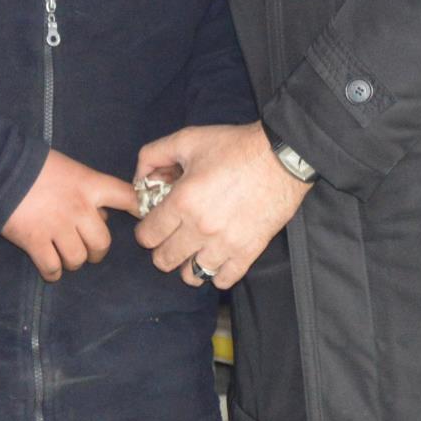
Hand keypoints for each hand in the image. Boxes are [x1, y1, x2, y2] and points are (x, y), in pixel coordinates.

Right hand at [1, 151, 140, 281]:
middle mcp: (79, 209)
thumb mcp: (70, 167)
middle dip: (98, 251)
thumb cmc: (35, 164)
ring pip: (78, 259)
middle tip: (89, 250)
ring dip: (74, 262)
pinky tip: (51, 269)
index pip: (126, 197)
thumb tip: (101, 212)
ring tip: (66, 257)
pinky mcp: (35, 242)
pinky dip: (53, 273)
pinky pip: (52, 268)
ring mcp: (57, 228)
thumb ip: (88, 189)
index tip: (140, 216)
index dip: (138, 208)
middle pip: (102, 243)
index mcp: (90, 185)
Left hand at [133, 123, 310, 290]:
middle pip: (164, 260)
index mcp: (182, 201)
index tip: (154, 225)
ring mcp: (225, 244)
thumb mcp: (187, 139)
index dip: (146, 231)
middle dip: (162, 249)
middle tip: (171, 237)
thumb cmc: (234, 146)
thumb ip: (153, 155)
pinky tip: (216, 258)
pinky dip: (216, 274)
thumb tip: (139, 179)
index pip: (147, 236)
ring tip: (193, 249)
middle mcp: (201, 228)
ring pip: (192, 275)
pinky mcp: (248, 252)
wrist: (282, 157)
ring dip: (187, 264)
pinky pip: (223, 281)